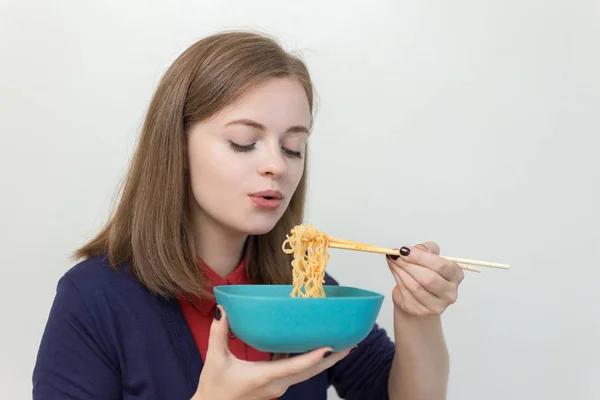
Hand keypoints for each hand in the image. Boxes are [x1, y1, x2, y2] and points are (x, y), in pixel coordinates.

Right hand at [193, 305, 354, 399]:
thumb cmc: (214, 388)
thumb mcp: (215, 360)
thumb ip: (219, 333)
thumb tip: (222, 308)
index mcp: (264, 377)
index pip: (294, 367)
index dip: (313, 357)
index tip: (331, 346)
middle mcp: (276, 384)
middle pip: (310, 371)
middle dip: (332, 358)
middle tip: (351, 344)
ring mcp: (278, 387)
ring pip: (306, 373)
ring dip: (324, 360)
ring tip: (341, 344)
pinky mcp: (275, 386)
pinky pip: (297, 372)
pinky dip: (309, 361)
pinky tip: (314, 347)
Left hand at [386, 241, 463, 316]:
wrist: (418, 292)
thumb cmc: (426, 271)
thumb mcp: (429, 254)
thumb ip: (425, 249)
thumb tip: (415, 249)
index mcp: (456, 275)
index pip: (441, 266)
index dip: (421, 257)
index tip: (405, 250)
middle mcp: (450, 292)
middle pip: (429, 279)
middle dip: (409, 265)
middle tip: (396, 255)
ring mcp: (437, 305)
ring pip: (416, 287)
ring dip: (401, 271)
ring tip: (393, 260)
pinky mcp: (422, 310)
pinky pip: (407, 293)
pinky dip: (398, 279)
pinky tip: (395, 270)